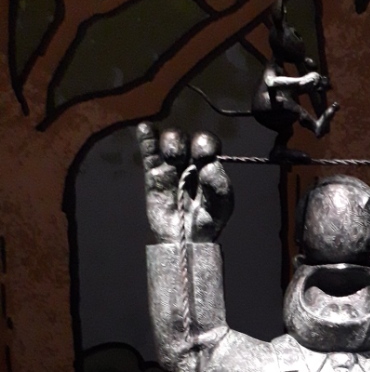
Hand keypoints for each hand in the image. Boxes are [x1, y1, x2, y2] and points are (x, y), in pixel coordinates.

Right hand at [137, 124, 232, 243]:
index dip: (205, 143)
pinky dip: (146, 138)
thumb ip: (218, 185)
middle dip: (185, 141)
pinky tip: (145, 129)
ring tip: (171, 157)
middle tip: (184, 155)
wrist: (185, 242)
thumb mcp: (221, 206)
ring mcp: (170, 167)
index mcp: (208, 165)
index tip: (203, 154)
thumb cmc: (207, 223)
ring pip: (168, 141)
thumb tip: (208, 166)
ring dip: (170, 142)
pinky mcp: (153, 174)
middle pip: (185, 138)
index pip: (207, 143)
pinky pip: (148, 152)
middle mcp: (189, 162)